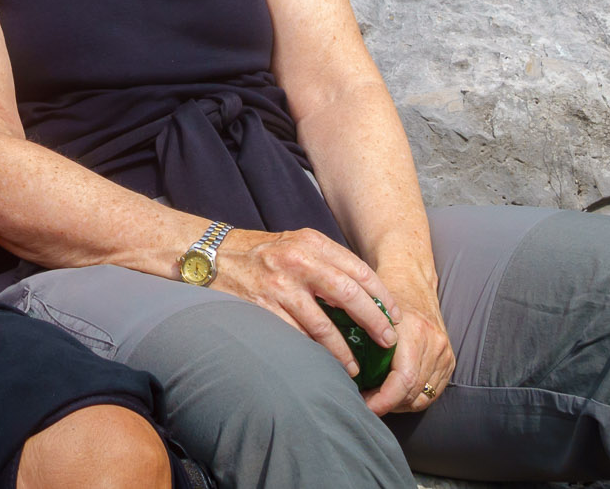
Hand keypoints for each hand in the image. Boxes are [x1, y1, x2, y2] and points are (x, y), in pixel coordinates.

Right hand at [210, 227, 398, 380]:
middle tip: (389, 342)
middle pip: (349, 295)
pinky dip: (313, 353)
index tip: (397, 316)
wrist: (212, 255)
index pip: (359, 270)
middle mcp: (298, 261)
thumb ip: (326, 261)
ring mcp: (279, 285)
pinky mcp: (263, 307)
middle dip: (375, 321)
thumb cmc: (260, 253)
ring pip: (324, 324)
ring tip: (356, 367)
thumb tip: (366, 293)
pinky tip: (323, 364)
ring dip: (344, 350)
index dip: (383, 296)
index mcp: (311, 242)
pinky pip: (296, 336)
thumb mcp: (296, 244)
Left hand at [362, 292, 454, 417]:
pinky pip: (433, 391)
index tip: (365, 405)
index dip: (384, 400)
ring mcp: (444, 352)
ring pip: (424, 396)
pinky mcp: (449, 360)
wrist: (412, 280)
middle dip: (388, 404)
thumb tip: (335, 367)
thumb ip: (356, 336)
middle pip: (413, 392)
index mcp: (413, 331)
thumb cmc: (382, 294)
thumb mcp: (366, 310)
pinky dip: (414, 398)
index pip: (404, 380)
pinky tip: (395, 393)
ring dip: (400, 404)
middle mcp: (433, 343)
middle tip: (364, 402)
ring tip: (377, 398)